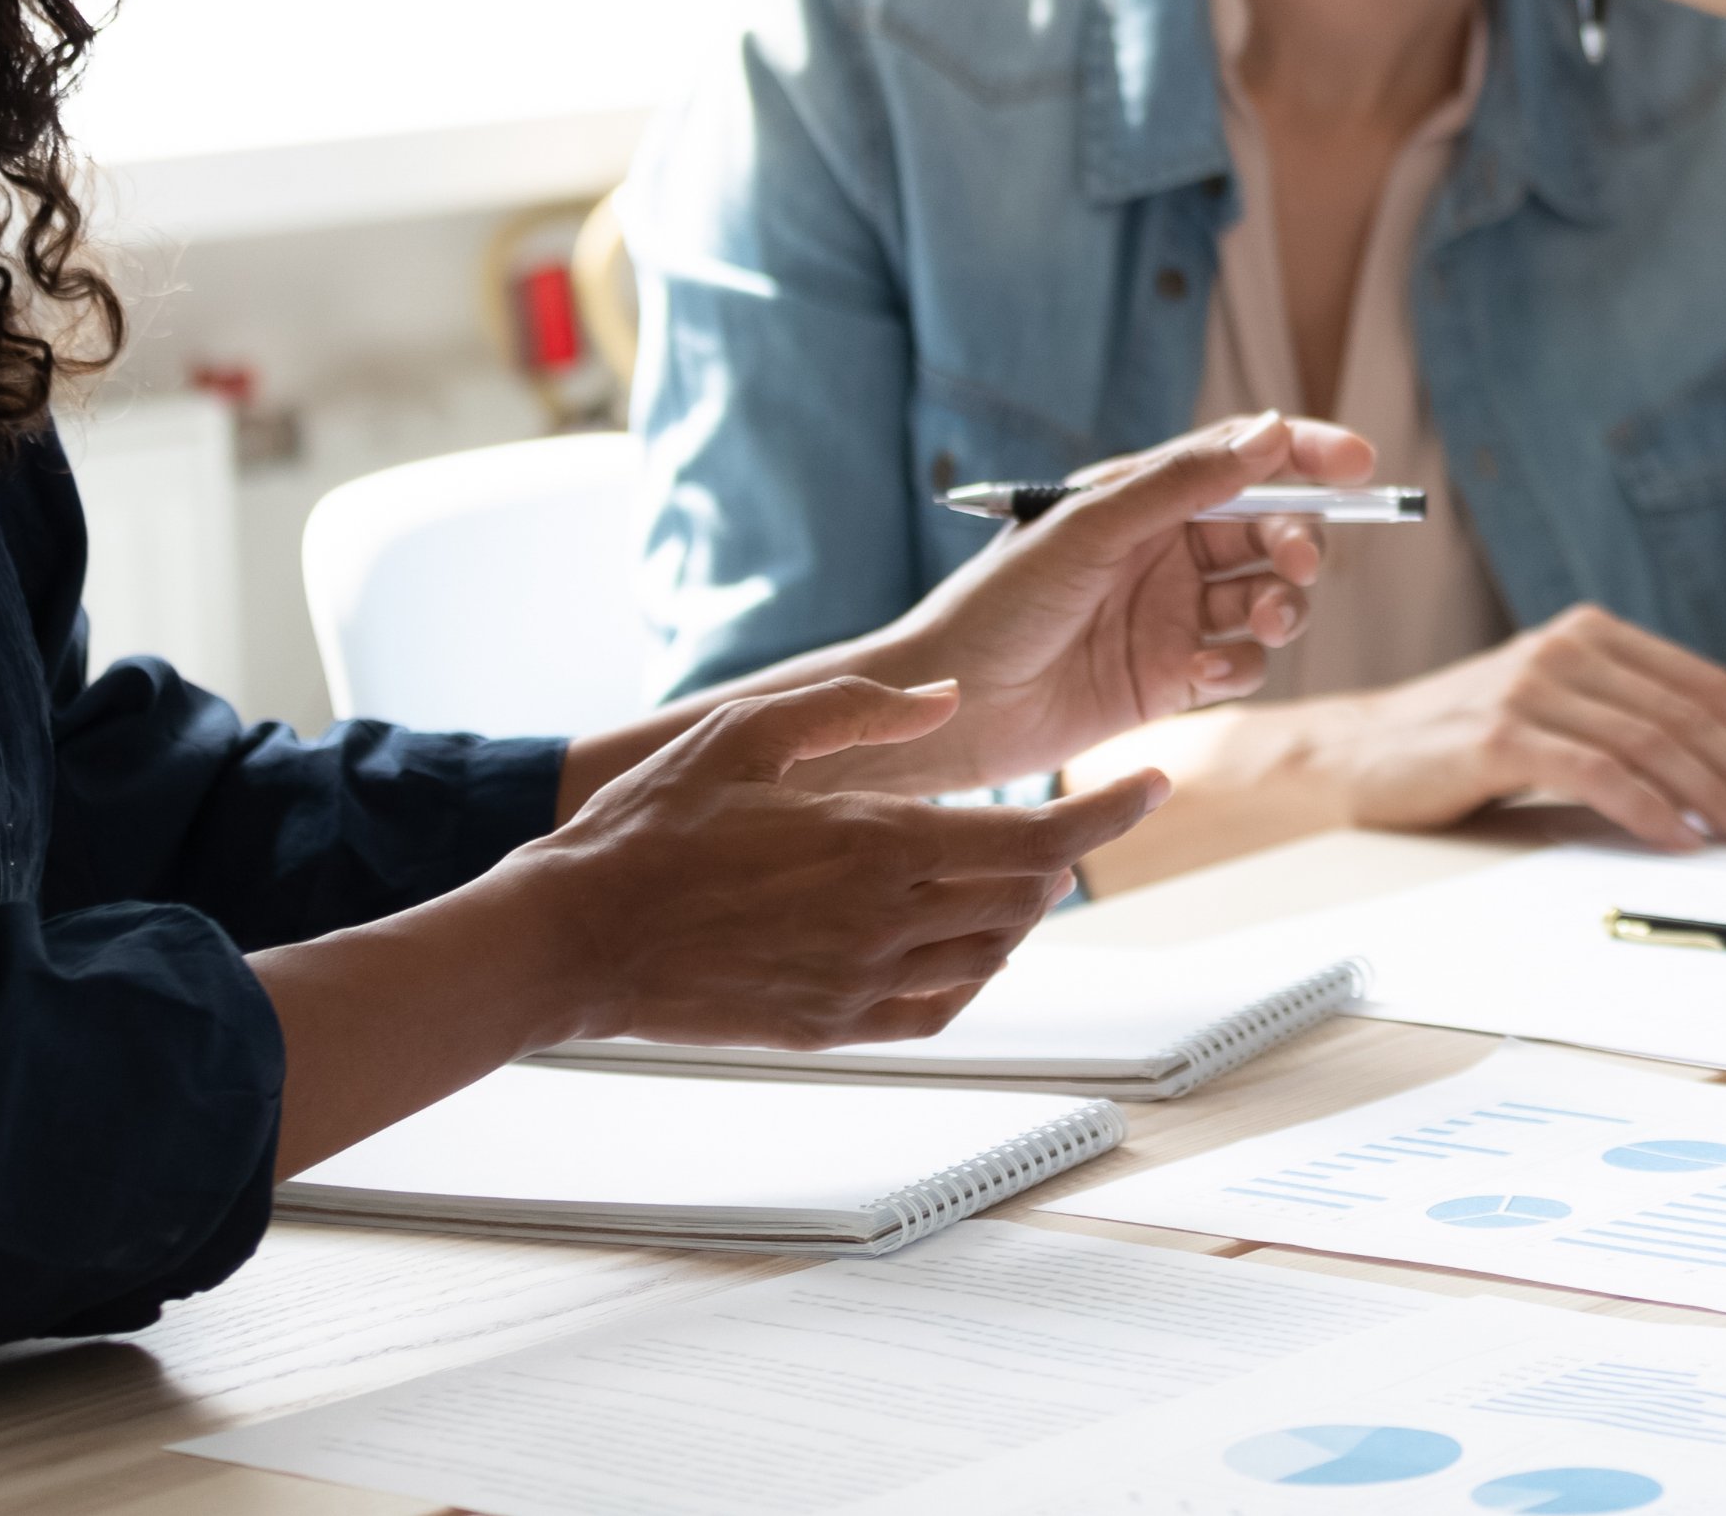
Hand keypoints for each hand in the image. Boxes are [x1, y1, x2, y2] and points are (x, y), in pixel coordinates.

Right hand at [506, 675, 1158, 1049]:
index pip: (1038, 833)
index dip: (1109, 812)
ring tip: (1020, 869)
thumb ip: (862, 710)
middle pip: (1028, 894)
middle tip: (1078, 816)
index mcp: (878, 842)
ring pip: (994, 952)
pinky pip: (942, 1007)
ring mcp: (860, 982)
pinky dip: (977, 971)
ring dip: (1025, 909)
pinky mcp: (831, 1026)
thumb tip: (948, 699)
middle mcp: (885, 919)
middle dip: (1070, 851)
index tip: (1153, 785)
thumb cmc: (649, 829)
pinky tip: (970, 943)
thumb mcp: (750, 731)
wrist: (572, 939)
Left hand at [859, 411, 1375, 788]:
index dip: (1306, 456)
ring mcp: (1169, 616)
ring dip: (1282, 605)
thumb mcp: (1088, 529)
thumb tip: (1270, 433)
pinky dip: (1242, 665)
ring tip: (1266, 622)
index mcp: (1140, 498)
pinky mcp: (1169, 681)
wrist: (949, 710)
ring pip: (1265, 598)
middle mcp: (1163, 551)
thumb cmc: (997, 606)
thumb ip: (1181, 484)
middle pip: (1268, 531)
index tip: (1359, 464)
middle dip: (1299, 541)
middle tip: (1297, 564)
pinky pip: (1239, 664)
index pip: (1242, 460)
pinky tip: (1206, 674)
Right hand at [1312, 603, 1725, 847]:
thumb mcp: (1554, 709)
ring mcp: (1533, 687)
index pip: (1702, 680)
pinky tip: (1681, 835)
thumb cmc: (1460, 741)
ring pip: (1652, 742)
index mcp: (1589, 633)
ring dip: (1716, 794)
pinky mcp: (1502, 734)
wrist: (1358, 755)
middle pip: (1687, 711)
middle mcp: (1566, 648)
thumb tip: (1724, 768)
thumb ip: (1623, 717)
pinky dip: (1650, 808)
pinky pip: (1598, 773)